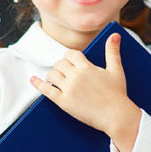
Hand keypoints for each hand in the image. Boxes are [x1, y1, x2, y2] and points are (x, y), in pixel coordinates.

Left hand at [30, 33, 141, 151]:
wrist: (116, 116)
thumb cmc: (117, 94)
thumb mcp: (116, 70)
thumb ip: (112, 51)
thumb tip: (115, 35)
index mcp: (86, 67)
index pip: (70, 54)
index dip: (70, 56)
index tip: (72, 61)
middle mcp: (75, 76)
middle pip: (59, 63)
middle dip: (62, 66)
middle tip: (65, 71)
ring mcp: (68, 89)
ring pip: (52, 75)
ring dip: (53, 75)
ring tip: (57, 78)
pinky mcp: (64, 102)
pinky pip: (47, 90)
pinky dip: (38, 84)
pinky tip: (33, 79)